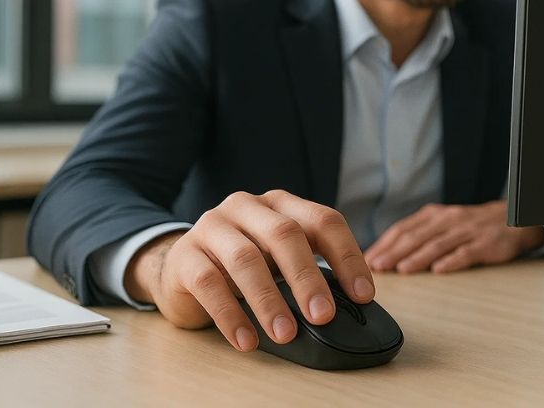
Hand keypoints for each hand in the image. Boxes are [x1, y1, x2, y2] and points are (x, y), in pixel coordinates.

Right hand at [124, 190, 374, 351]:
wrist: (181, 267)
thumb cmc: (242, 263)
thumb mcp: (278, 257)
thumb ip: (309, 269)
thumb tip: (350, 305)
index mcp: (280, 203)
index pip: (322, 220)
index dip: (346, 256)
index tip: (363, 295)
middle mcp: (246, 206)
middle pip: (284, 234)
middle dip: (307, 277)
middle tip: (323, 316)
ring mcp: (212, 227)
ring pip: (245, 258)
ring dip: (269, 300)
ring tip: (286, 334)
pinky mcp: (185, 256)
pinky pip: (209, 284)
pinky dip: (231, 316)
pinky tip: (247, 341)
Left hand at [363, 200, 543, 273]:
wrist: (511, 220)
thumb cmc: (470, 226)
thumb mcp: (442, 224)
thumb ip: (418, 236)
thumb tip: (385, 255)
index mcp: (433, 215)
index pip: (403, 229)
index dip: (384, 244)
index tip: (368, 259)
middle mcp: (447, 220)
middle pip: (416, 236)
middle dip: (394, 252)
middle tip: (377, 267)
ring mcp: (466, 231)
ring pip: (437, 244)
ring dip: (417, 257)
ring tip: (401, 269)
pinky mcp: (485, 244)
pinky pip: (466, 253)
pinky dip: (451, 261)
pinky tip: (438, 271)